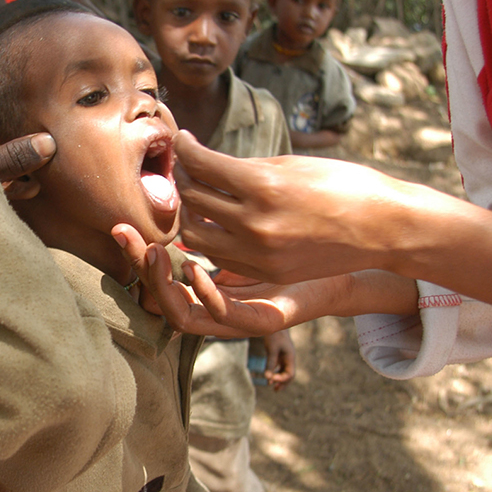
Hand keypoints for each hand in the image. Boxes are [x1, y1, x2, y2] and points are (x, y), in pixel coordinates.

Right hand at [112, 223, 351, 336]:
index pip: (166, 275)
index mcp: (218, 278)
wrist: (370, 244)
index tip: (123, 223)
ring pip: (186, 314)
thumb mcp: (261, 209)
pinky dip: (206, 296)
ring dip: (163, 286)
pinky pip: (226, 314)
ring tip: (153, 251)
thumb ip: (225, 203)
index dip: (140, 254)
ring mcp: (246, 314)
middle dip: (140, 267)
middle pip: (165, 294)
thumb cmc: (317, 221)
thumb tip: (191, 172)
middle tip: (122, 233)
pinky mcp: (268, 319)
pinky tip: (196, 268)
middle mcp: (226, 302)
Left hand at [175, 131, 418, 282]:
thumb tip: (205, 163)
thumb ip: (244, 167)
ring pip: (195, 236)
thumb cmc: (344, 185)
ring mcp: (260, 253)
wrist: (383, 228)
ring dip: (190, 213)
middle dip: (183, 177)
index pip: (201, 165)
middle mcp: (256, 223)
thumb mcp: (291, 163)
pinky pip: (219, 255)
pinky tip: (218, 221)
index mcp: (264, 186)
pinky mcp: (266, 272)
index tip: (183, 140)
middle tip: (187, 166)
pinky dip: (210, 237)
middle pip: (192, 199)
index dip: (186, 148)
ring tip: (198, 197)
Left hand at [261, 330, 295, 390]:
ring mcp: (285, 357)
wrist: (274, 322)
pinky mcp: (280, 355)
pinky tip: (270, 377)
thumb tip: (267, 378)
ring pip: (285, 372)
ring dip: (280, 380)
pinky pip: (280, 367)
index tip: (270, 380)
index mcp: (290, 357)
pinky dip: (276, 373)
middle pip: (289, 375)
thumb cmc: (274, 335)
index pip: (289, 374)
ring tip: (274, 388)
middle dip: (283, 383)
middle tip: (275, 390)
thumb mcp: (272, 349)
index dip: (281, 379)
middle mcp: (289, 358)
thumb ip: (270, 363)